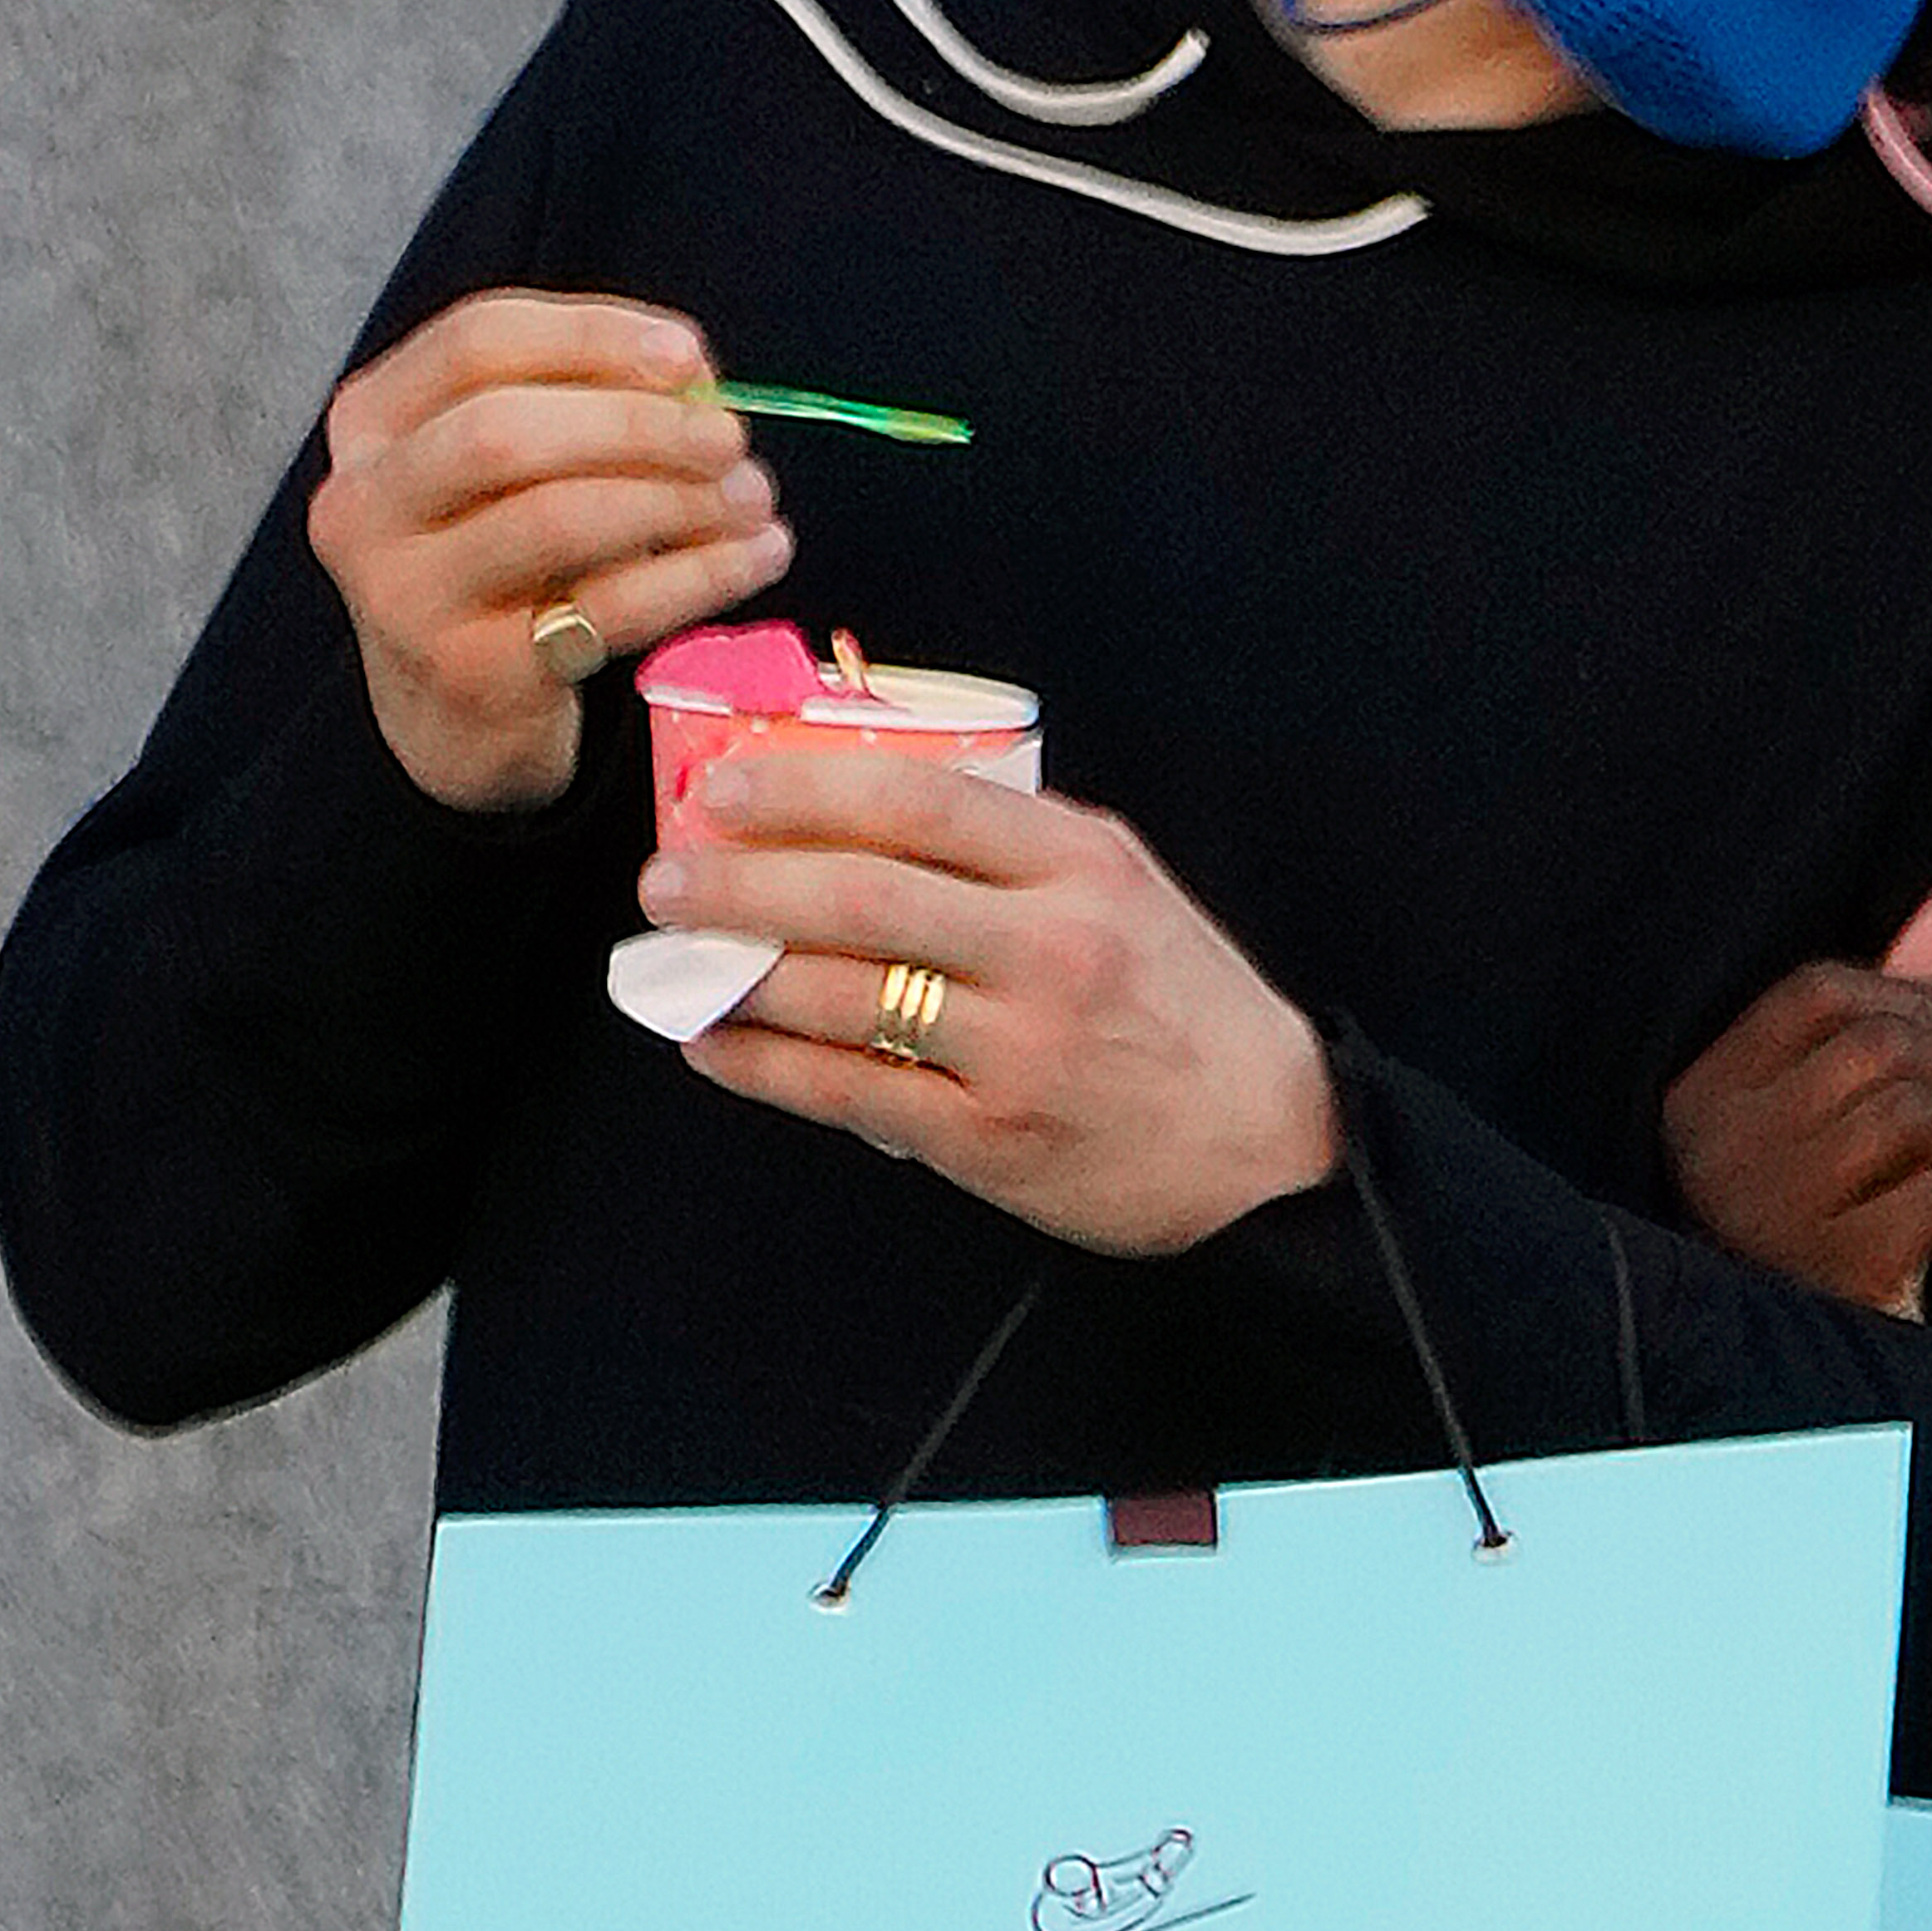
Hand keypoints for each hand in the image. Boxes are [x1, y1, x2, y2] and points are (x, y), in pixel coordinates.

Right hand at [308, 291, 788, 810]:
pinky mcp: (471, 672)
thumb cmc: (504, 563)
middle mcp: (365, 503)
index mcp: (371, 423)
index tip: (691, 354)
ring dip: (677, 501)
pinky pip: (606, 607)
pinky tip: (757, 556)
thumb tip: (696, 378)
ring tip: (753, 498)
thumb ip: (581, 407)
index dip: (593, 335)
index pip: (478, 339)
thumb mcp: (511, 475)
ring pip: (556, 518)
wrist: (457, 716)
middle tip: (731, 437)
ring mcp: (406, 594)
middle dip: (637, 424)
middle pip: (505, 428)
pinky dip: (699, 575)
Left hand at [650, 741, 1338, 1255]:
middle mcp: (1053, 949)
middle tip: (665, 880)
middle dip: (740, 884)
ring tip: (672, 961)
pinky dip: (764, 1066)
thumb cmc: (1179, 1001)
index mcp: (1083, 867)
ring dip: (736, 976)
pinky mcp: (992, 1136)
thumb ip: (1012, 844)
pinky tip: (714, 1045)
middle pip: (863, 896)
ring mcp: (1020, 1048)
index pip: (922, 803)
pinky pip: (848, 1093)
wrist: (1267, 1142)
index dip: (807, 788)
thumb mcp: (1123, 887)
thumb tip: (855, 802)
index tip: (724, 788)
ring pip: (842, 997)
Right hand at [1659, 869, 1931, 1316]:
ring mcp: (1759, 1206)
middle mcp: (1715, 1142)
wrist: (1807, 1396)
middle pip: (1878, 1048)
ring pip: (1910, 1118)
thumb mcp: (1846, 1112)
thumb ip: (1895, 997)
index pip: (1822, 992)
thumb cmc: (1829, 1229)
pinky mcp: (1816, 1270)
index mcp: (1707, 1091)